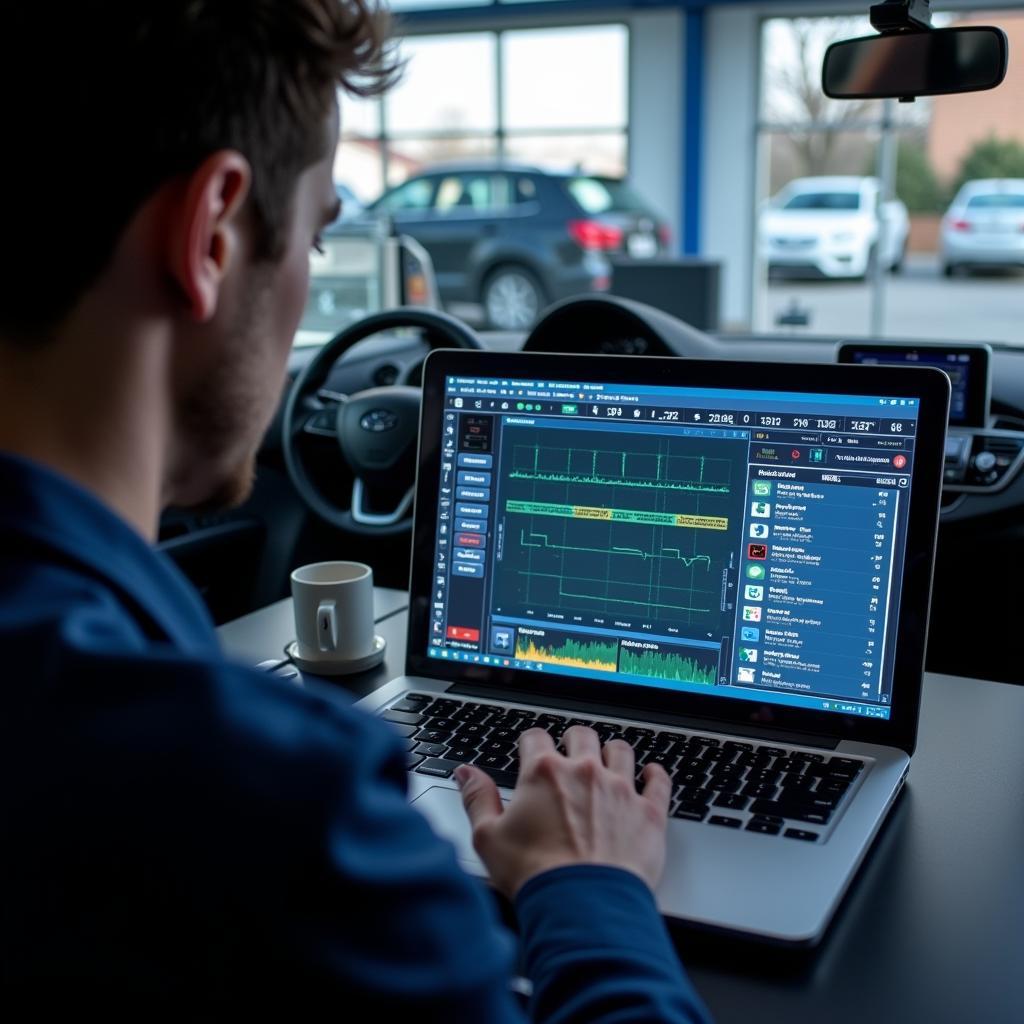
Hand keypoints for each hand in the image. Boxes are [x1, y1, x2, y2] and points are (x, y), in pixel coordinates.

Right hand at [455, 725, 671, 899]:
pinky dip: (655, 774)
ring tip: (608, 759)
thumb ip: (477, 798)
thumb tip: (466, 774)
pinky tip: (652, 773)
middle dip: (573, 740)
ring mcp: (620, 789)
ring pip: (621, 750)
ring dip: (612, 752)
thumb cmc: (535, 876)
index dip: (531, 742)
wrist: (583, 907)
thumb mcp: (488, 838)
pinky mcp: (648, 813)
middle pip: (581, 735)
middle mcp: (584, 771)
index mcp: (543, 773)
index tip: (531, 751)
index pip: (535, 737)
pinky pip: (659, 781)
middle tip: (570, 752)